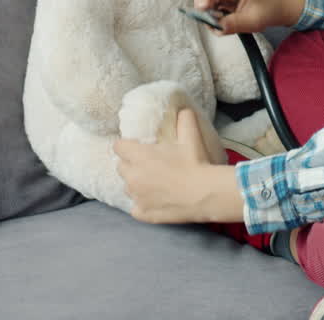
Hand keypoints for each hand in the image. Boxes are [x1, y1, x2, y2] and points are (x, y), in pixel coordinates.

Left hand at [114, 109, 243, 223]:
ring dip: (136, 184)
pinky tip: (154, 201)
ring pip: (127, 188)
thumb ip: (184, 120)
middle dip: (131, 165)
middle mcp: (133, 177)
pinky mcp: (143, 213)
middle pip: (121, 167)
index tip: (137, 147)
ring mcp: (137, 197)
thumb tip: (183, 110)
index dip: (127, 146)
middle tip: (148, 165)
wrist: (205, 193)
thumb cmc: (196, 163)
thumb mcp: (191, 137)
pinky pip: (135, 208)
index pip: (118, 147)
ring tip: (153, 183)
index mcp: (139, 156)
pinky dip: (142, 205)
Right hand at [194, 0, 304, 34]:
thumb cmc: (268, 8)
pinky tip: (228, 18)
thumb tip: (215, 27)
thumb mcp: (253, 21)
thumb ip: (232, 24)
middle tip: (220, 24)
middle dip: (208, 11)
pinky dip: (215, 15)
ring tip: (229, 21)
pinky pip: (208, 5)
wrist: (276, 5)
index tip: (206, 10)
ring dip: (212, 15)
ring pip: (203, 1)